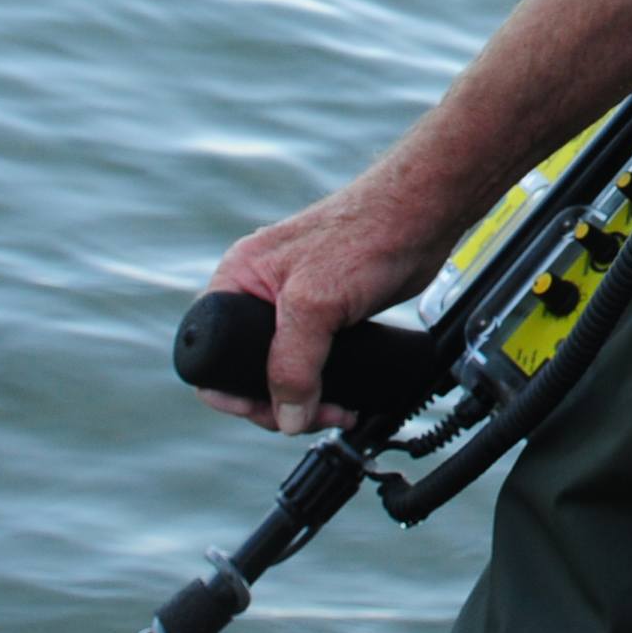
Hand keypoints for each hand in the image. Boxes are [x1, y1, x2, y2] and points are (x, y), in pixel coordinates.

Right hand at [196, 173, 456, 434]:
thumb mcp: (315, 302)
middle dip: (276, 402)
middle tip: (308, 418)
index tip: (266, 412)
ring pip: (283, 372)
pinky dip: (324, 387)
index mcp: (238, 279)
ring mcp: (294, 306)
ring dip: (305, 401)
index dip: (231, 391)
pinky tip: (343, 400)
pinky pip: (312, 364)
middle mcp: (259, 294)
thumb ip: (293, 363)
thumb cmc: (366, 235)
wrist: (422, 214)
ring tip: (336, 413)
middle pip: (247, 369)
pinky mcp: (327, 316)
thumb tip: (288, 418)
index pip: (209, 352)